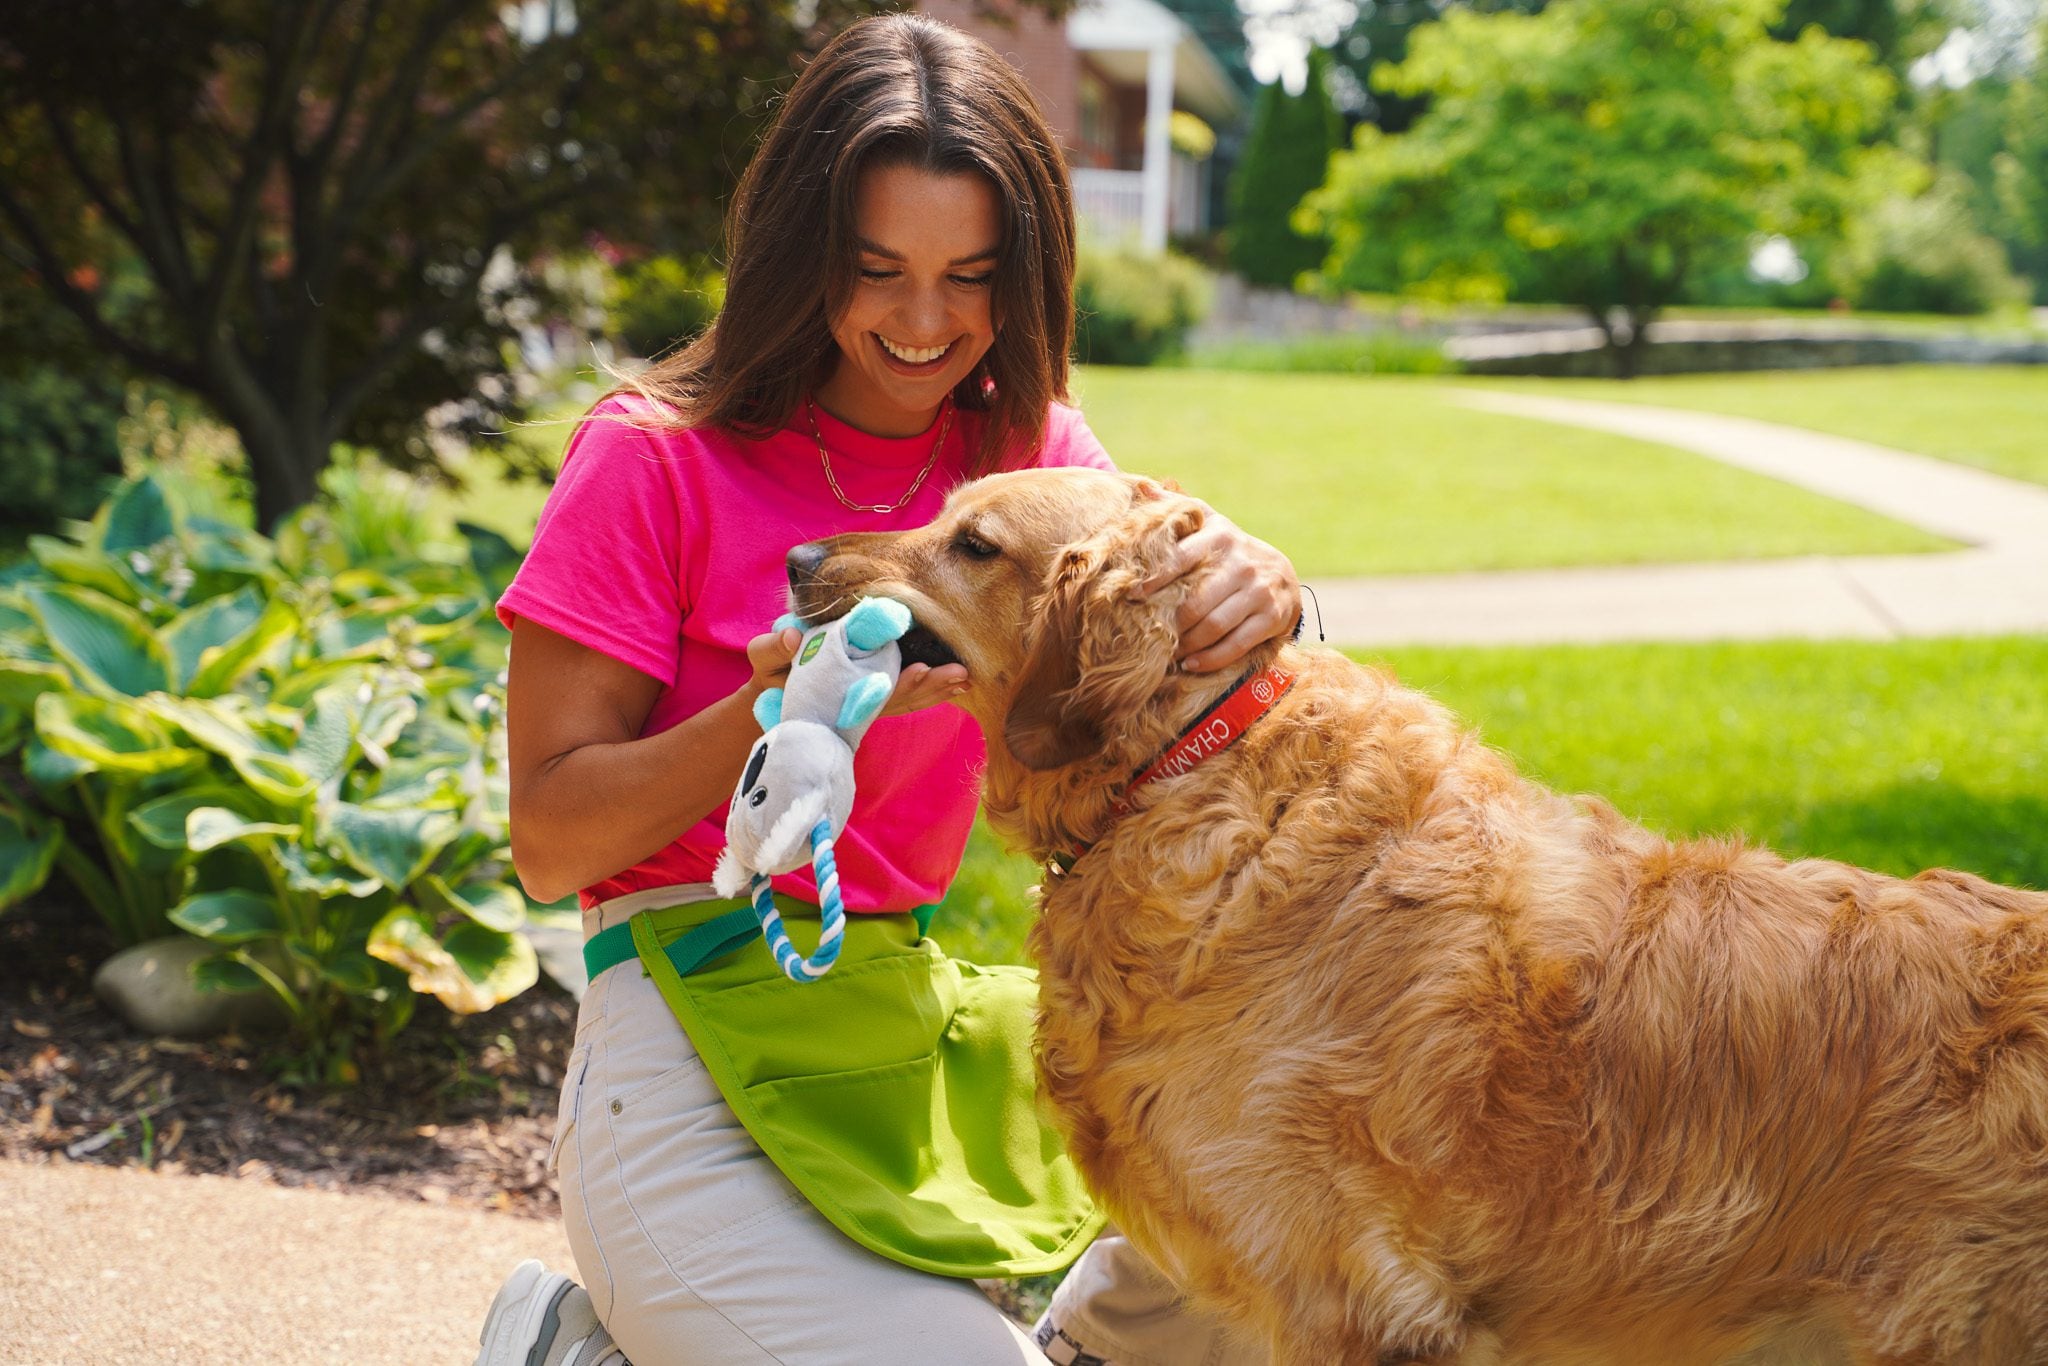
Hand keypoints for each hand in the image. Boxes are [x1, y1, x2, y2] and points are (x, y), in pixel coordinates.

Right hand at [744, 625, 968, 715]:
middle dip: (927, 686)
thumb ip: (775, 649)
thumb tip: (792, 637)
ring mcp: (868, 697)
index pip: (871, 691)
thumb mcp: (765, 659)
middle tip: (958, 675)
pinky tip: (958, 681)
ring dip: (936, 688)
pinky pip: (908, 694)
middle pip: (898, 696)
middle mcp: (857, 696)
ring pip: (908, 696)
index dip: (895, 684)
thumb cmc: (771, 670)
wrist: (773, 688)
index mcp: (836, 689)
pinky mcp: (875, 692)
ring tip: (965, 676)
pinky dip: (931, 688)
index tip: (916, 670)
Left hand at [1137, 503, 1299, 672]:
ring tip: (1169, 654)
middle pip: (1195, 602)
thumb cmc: (1229, 550)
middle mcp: (1241, 562)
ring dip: (1187, 646)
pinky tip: (1191, 664)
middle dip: (1170, 624)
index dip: (1155, 579)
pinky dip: (1210, 659)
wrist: (1281, 573)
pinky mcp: (1271, 617)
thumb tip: (1142, 484)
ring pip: (1214, 626)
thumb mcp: (1208, 524)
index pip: (1181, 558)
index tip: (1134, 596)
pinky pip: (1236, 644)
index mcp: (1219, 536)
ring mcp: (1259, 591)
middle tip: (1151, 636)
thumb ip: (1176, 506)